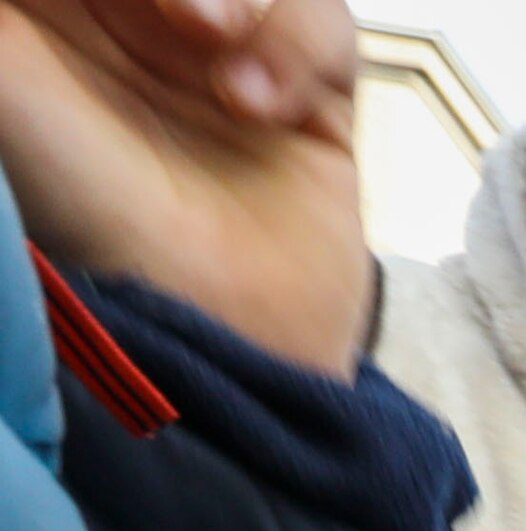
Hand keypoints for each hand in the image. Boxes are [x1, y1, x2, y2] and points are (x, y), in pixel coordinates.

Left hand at [0, 0, 366, 373]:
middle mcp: (127, 30)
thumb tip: (34, 12)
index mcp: (47, 27)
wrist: (210, 333)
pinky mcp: (309, 97)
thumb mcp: (6, 86)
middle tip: (191, 19)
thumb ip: (14, 23)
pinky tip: (265, 109)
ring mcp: (219, 60)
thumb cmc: (78, 218)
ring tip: (223, 57)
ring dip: (247, 0)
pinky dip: (301, 47)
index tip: (121, 2)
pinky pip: (324, 18)